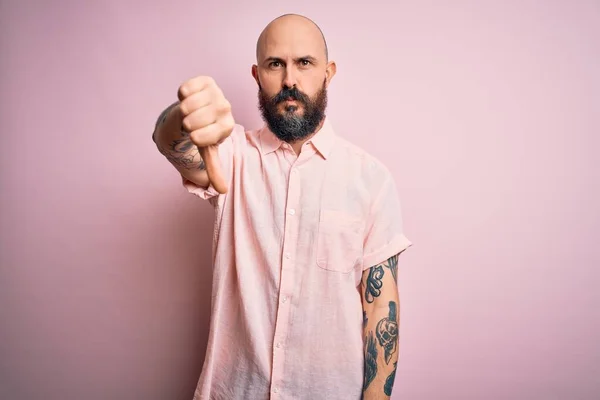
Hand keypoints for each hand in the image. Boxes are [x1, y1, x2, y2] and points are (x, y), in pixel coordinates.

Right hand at [177, 76, 233, 193]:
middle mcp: (226, 108)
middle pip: (192, 120)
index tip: (195, 137)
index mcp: (228, 128)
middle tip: (191, 124)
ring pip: (187, 104)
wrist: (199, 111)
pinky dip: (181, 96)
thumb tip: (222, 191)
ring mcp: (217, 93)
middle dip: (186, 125)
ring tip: (189, 112)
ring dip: (182, 110)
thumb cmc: (203, 132)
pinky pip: (185, 89)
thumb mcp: (208, 151)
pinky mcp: (206, 81)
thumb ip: (214, 169)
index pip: (202, 137)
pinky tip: (188, 99)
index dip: (193, 138)